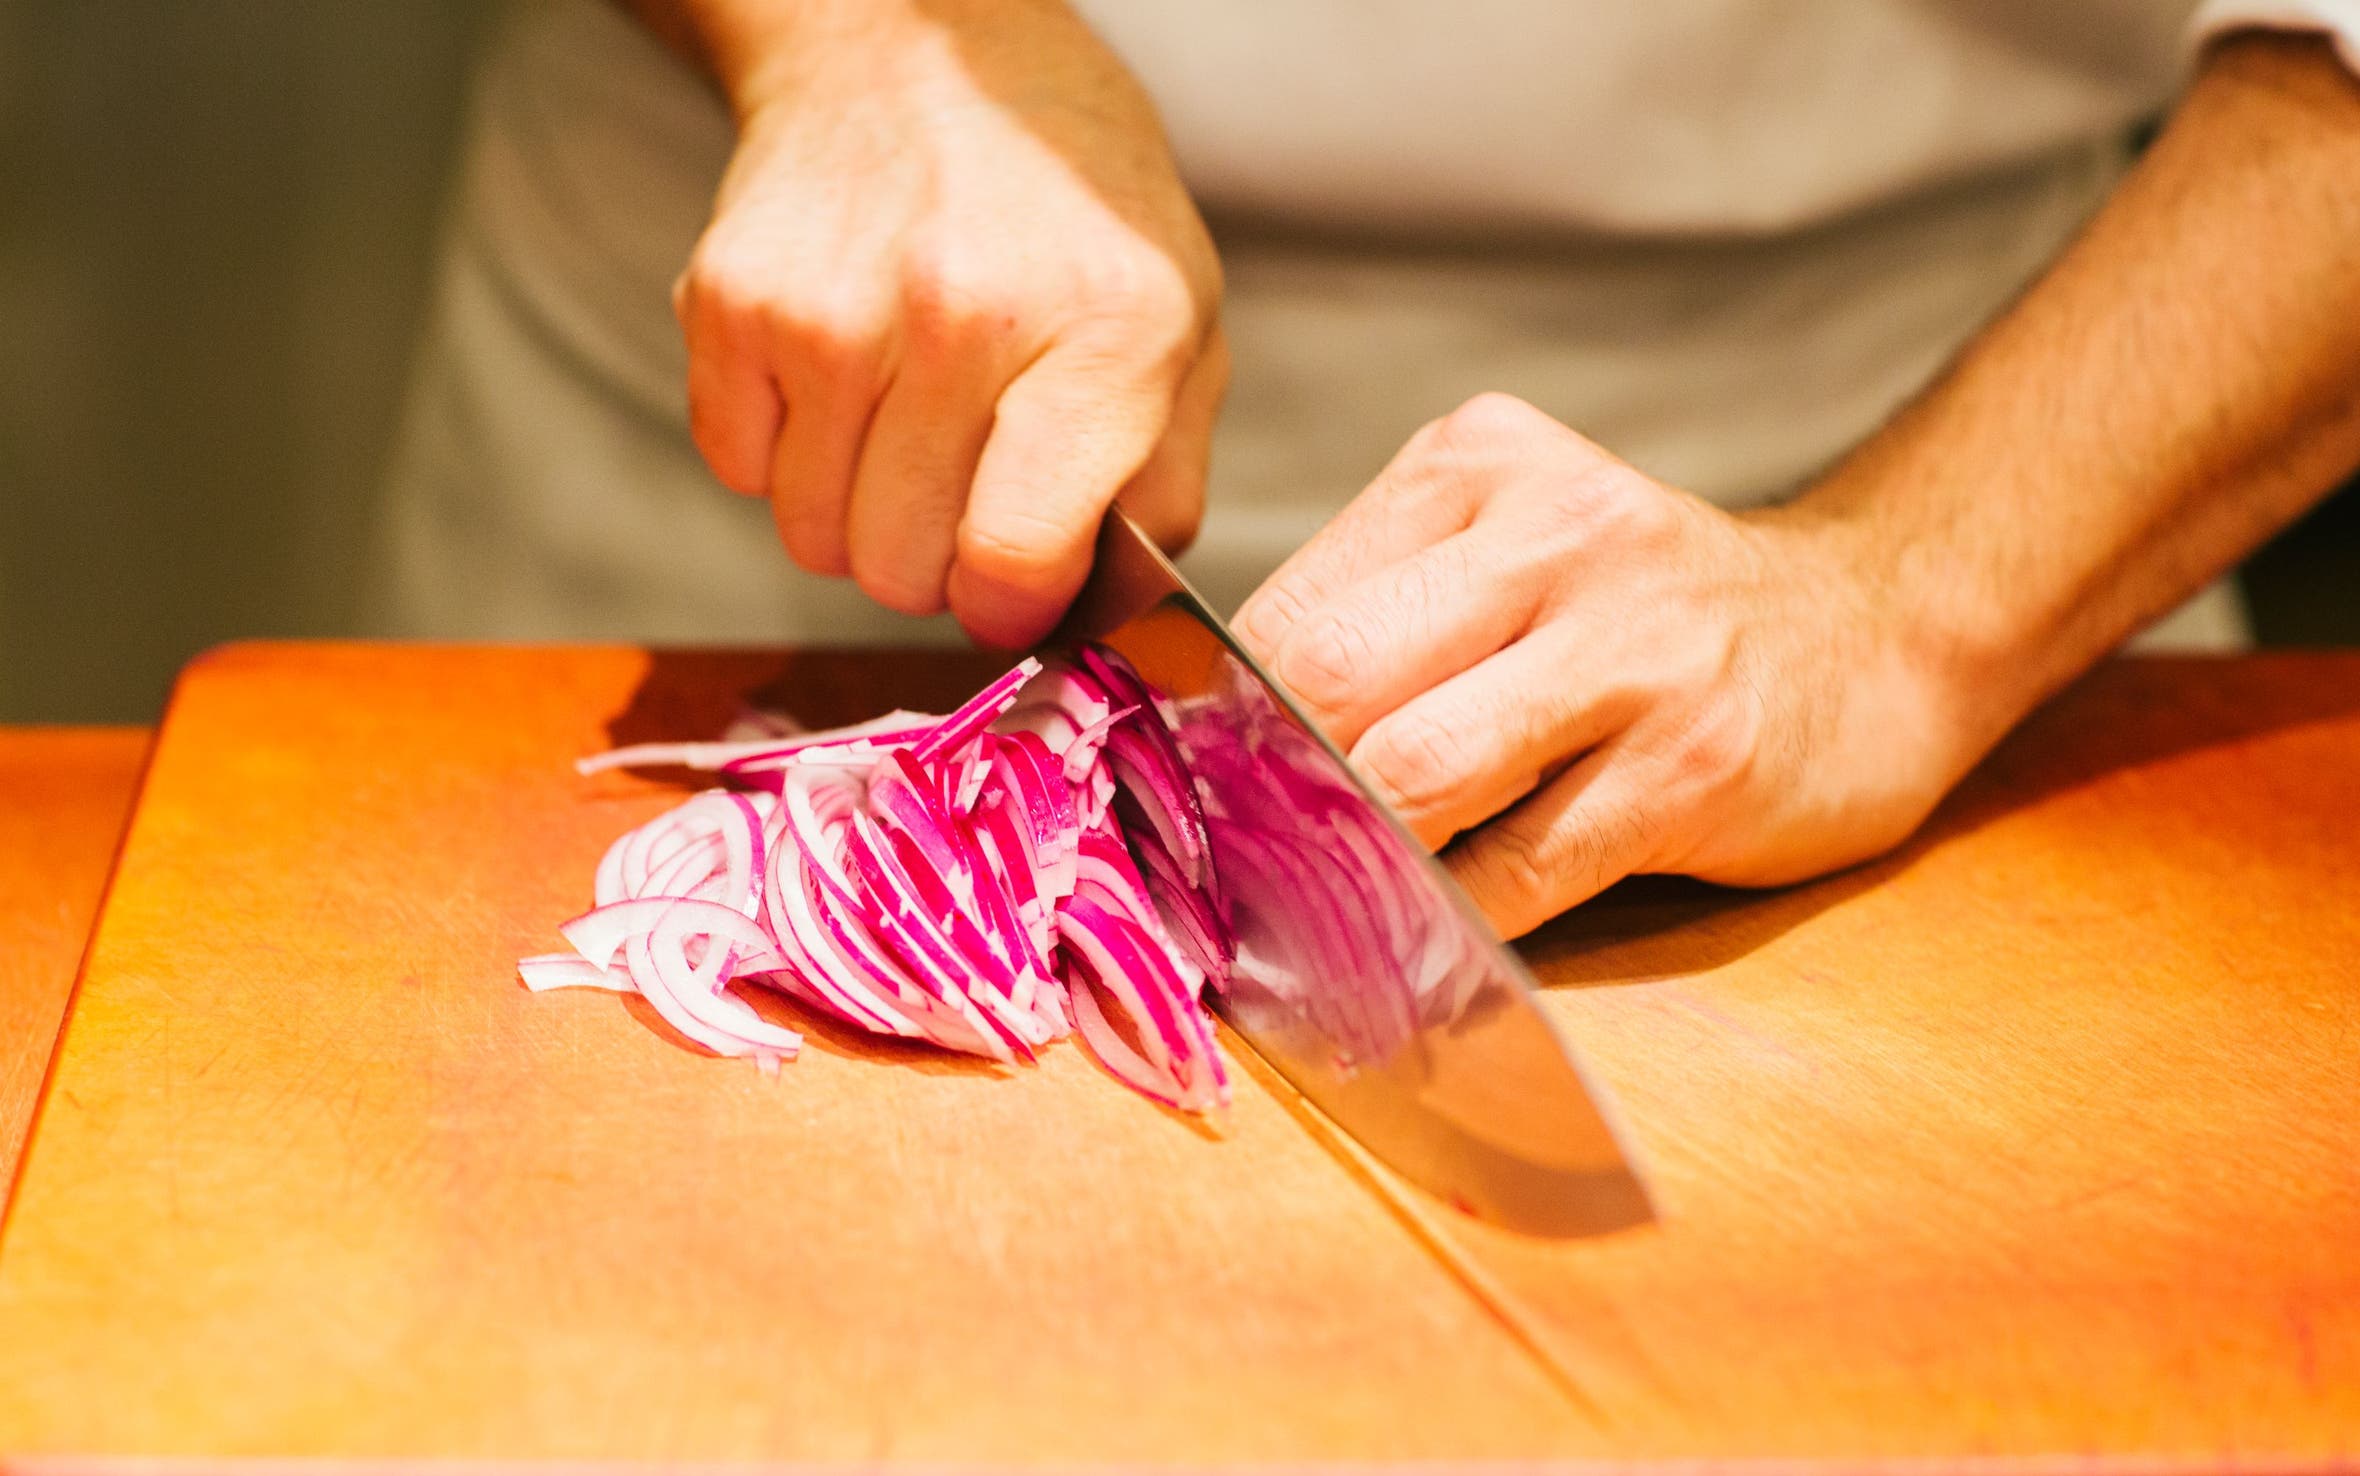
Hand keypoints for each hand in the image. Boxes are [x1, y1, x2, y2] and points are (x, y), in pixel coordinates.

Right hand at [671, 2, 1223, 646]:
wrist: (918, 50)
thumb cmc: (1065, 211)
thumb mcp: (1181, 329)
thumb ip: (1160, 489)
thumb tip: (1096, 617)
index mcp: (1106, 331)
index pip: (1014, 560)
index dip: (1010, 608)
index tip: (1012, 586)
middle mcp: (965, 314)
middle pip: (902, 572)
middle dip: (936, 562)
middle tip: (964, 481)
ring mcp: (832, 307)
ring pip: (814, 539)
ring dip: (856, 511)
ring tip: (904, 416)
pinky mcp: (729, 299)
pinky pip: (741, 473)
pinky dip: (783, 452)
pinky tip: (838, 372)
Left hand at [1235, 394, 1978, 939]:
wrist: (1878, 628)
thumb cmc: (1645, 614)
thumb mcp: (1511, 548)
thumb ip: (1384, 617)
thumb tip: (1216, 748)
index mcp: (1477, 465)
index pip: (1291, 606)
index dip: (1220, 720)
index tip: (1194, 796)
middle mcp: (1556, 535)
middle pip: (1332, 680)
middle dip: (1267, 791)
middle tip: (1236, 864)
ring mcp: (1634, 650)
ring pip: (1414, 776)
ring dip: (1347, 861)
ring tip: (1318, 903)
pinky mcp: (1693, 767)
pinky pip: (1522, 869)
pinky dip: (1450, 923)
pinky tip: (1425, 942)